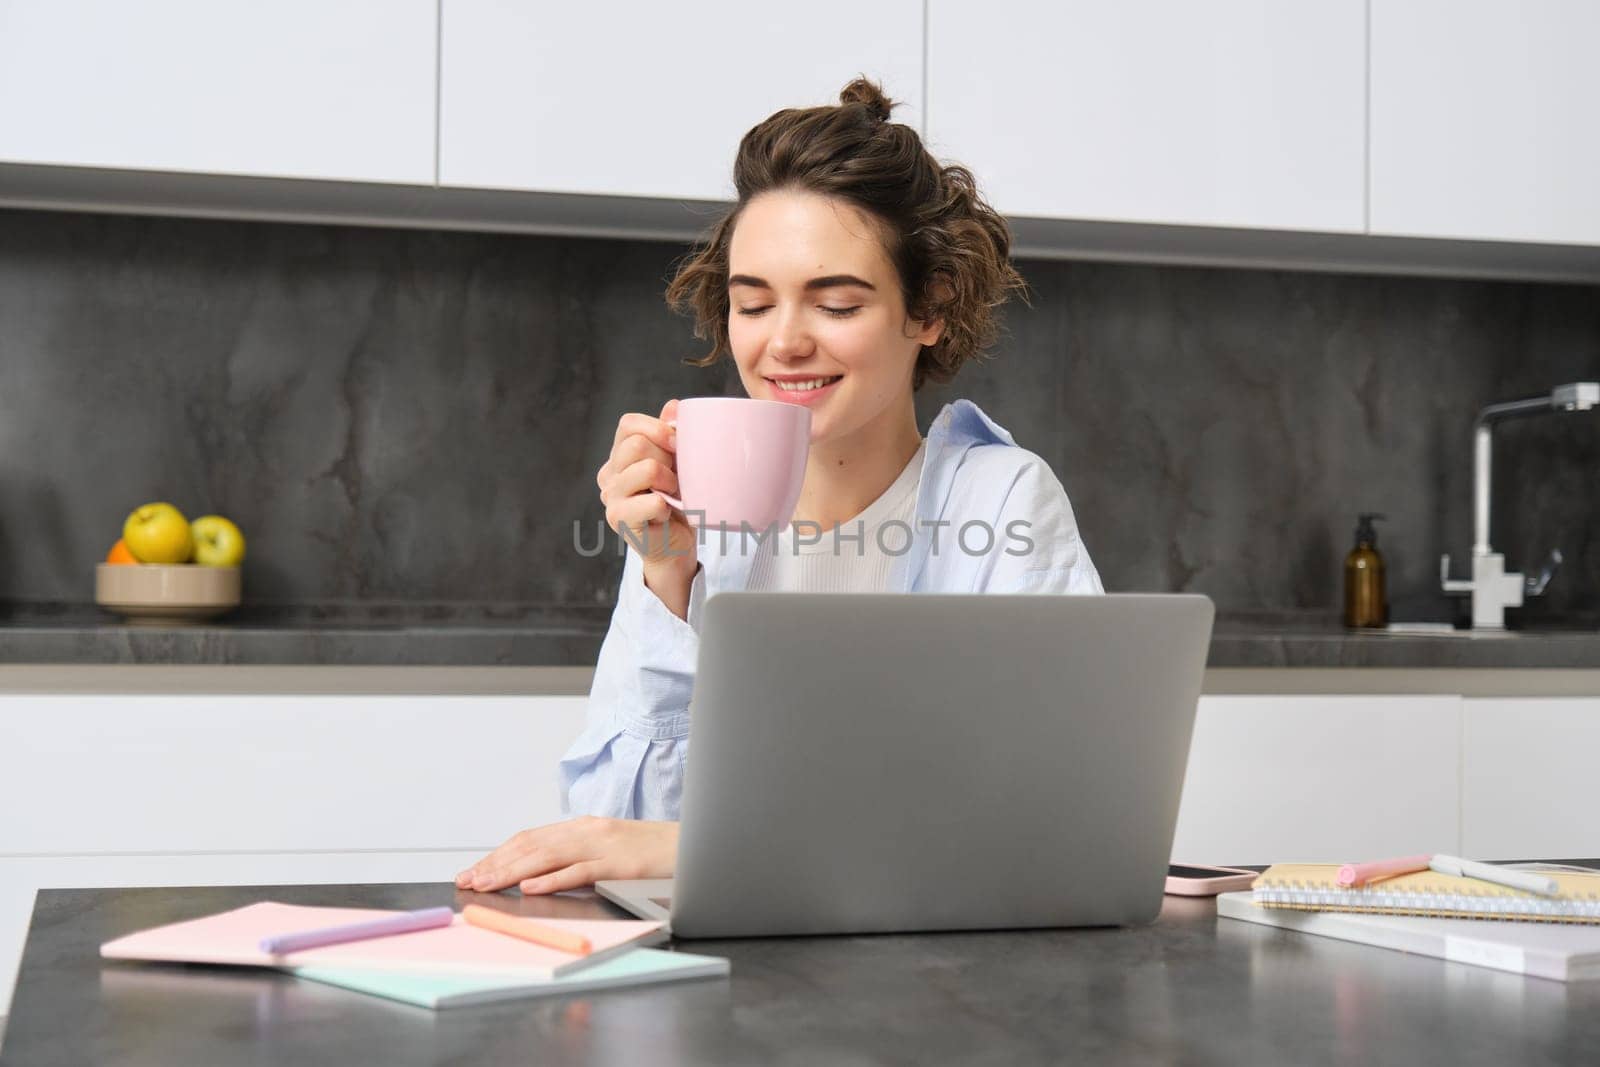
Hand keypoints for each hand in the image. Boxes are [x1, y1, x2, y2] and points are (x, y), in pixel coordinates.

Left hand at [455, 816, 679, 894]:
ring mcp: (603, 846)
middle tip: (468, 881)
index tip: (474, 871)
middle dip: (495, 864)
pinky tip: (530, 886)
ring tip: (486, 884)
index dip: (499, 854)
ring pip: (547, 856)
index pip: (530, 838)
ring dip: (511, 871)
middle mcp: (588, 831)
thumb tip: (537, 874)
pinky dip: (552, 879)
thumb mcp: (609, 849)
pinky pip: (580, 871)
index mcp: (584, 827)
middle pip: (532, 845)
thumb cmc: (651, 852)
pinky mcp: (619, 864)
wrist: (694, 844)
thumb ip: (577, 856)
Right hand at [597, 399, 696, 568]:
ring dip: (671, 481)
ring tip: (675, 495)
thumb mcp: (677, 463)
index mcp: (618, 457)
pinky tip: (667, 514)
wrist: (675, 545)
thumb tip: (674, 405)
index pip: (628, 424)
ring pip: (647, 469)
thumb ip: (671, 434)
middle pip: (637, 444)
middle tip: (678, 478)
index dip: (658, 428)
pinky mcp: (620, 520)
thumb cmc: (677, 503)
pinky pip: (653, 501)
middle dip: (668, 457)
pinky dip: (669, 506)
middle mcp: (608, 475)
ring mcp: (610, 498)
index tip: (678, 444)